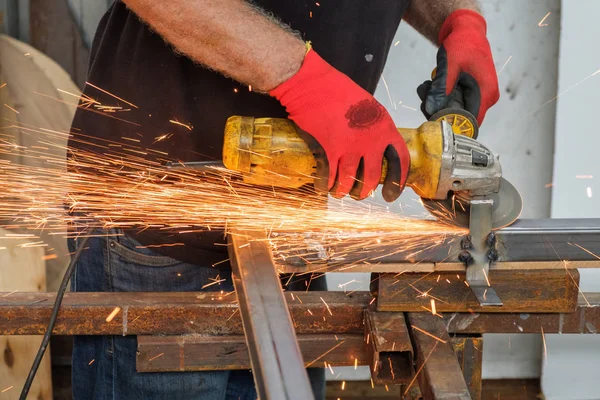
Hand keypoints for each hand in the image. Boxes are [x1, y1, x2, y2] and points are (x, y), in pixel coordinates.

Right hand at [270, 48, 409, 201]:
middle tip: (359, 195)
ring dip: (343, 191)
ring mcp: (349, 147)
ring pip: (349, 181)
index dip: (398, 181)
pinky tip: (323, 186)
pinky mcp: (328, 150)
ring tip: (338, 192)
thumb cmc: (337, 90)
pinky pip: (329, 177)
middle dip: (364, 191)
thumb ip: (374, 128)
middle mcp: (370, 140)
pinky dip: (325, 185)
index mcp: (384, 127)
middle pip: (373, 178)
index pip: (400, 160)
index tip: (391, 194)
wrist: (312, 83)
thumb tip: (374, 146)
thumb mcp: (367, 106)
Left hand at [417, 9, 498, 124]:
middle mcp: (486, 97)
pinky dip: (443, 96)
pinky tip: (432, 85)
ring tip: (427, 88)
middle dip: (440, 111)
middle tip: (425, 99)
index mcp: (486, 92)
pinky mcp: (472, 92)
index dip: (452, 124)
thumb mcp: (450, 65)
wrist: (468, 31)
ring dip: (439, 102)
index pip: (471, 121)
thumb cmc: (463, 44)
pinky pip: (455, 101)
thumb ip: (441, 88)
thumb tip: (431, 108)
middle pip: (462, 116)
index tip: (434, 119)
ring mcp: (480, 95)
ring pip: (456, 109)